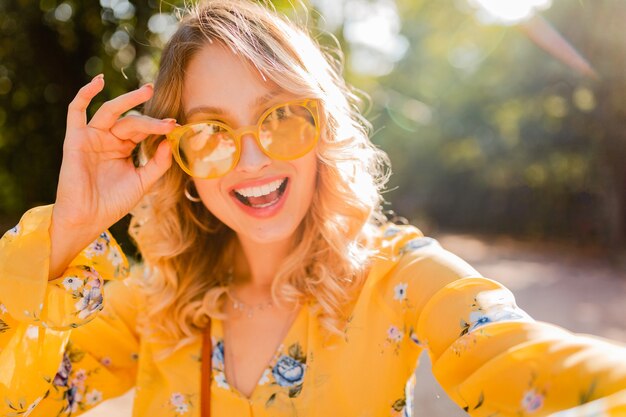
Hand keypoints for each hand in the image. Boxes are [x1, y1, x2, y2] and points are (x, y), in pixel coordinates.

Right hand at [49, 74, 174, 277]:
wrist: (89, 219)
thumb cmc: (114, 203)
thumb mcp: (143, 182)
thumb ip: (158, 163)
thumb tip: (170, 143)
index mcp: (124, 147)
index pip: (143, 130)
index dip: (159, 128)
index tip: (175, 127)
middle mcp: (108, 139)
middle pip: (131, 121)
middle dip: (151, 121)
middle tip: (168, 121)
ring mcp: (92, 137)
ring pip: (111, 111)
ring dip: (128, 99)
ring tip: (147, 90)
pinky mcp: (76, 139)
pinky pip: (76, 111)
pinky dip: (85, 94)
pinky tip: (97, 81)